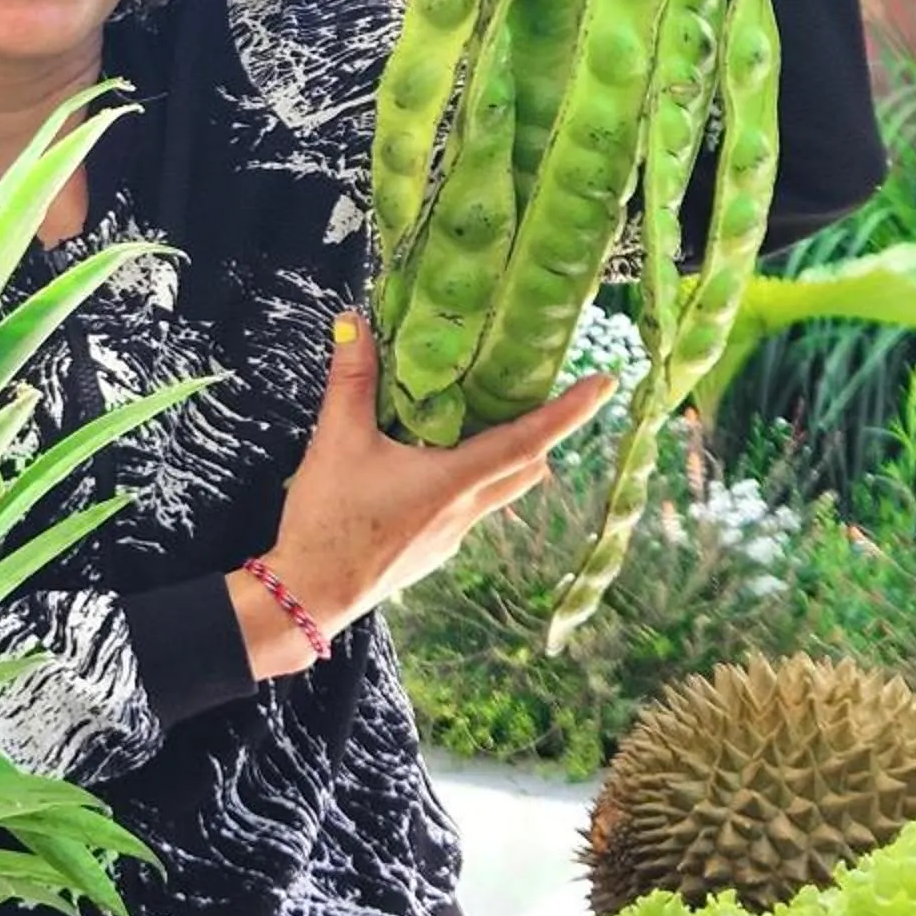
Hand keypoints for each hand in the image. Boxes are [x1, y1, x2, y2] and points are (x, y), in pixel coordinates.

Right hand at [230, 315, 614, 675]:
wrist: (310, 594)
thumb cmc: (330, 520)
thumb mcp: (337, 440)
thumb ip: (351, 379)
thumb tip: (353, 322)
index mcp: (455, 480)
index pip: (529, 440)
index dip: (570, 410)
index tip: (606, 383)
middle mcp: (465, 509)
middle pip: (527, 468)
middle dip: (546, 432)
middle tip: (548, 394)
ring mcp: (451, 535)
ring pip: (500, 490)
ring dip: (508, 456)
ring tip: (488, 421)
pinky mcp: (433, 550)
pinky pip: (469, 508)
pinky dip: (472, 479)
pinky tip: (435, 465)